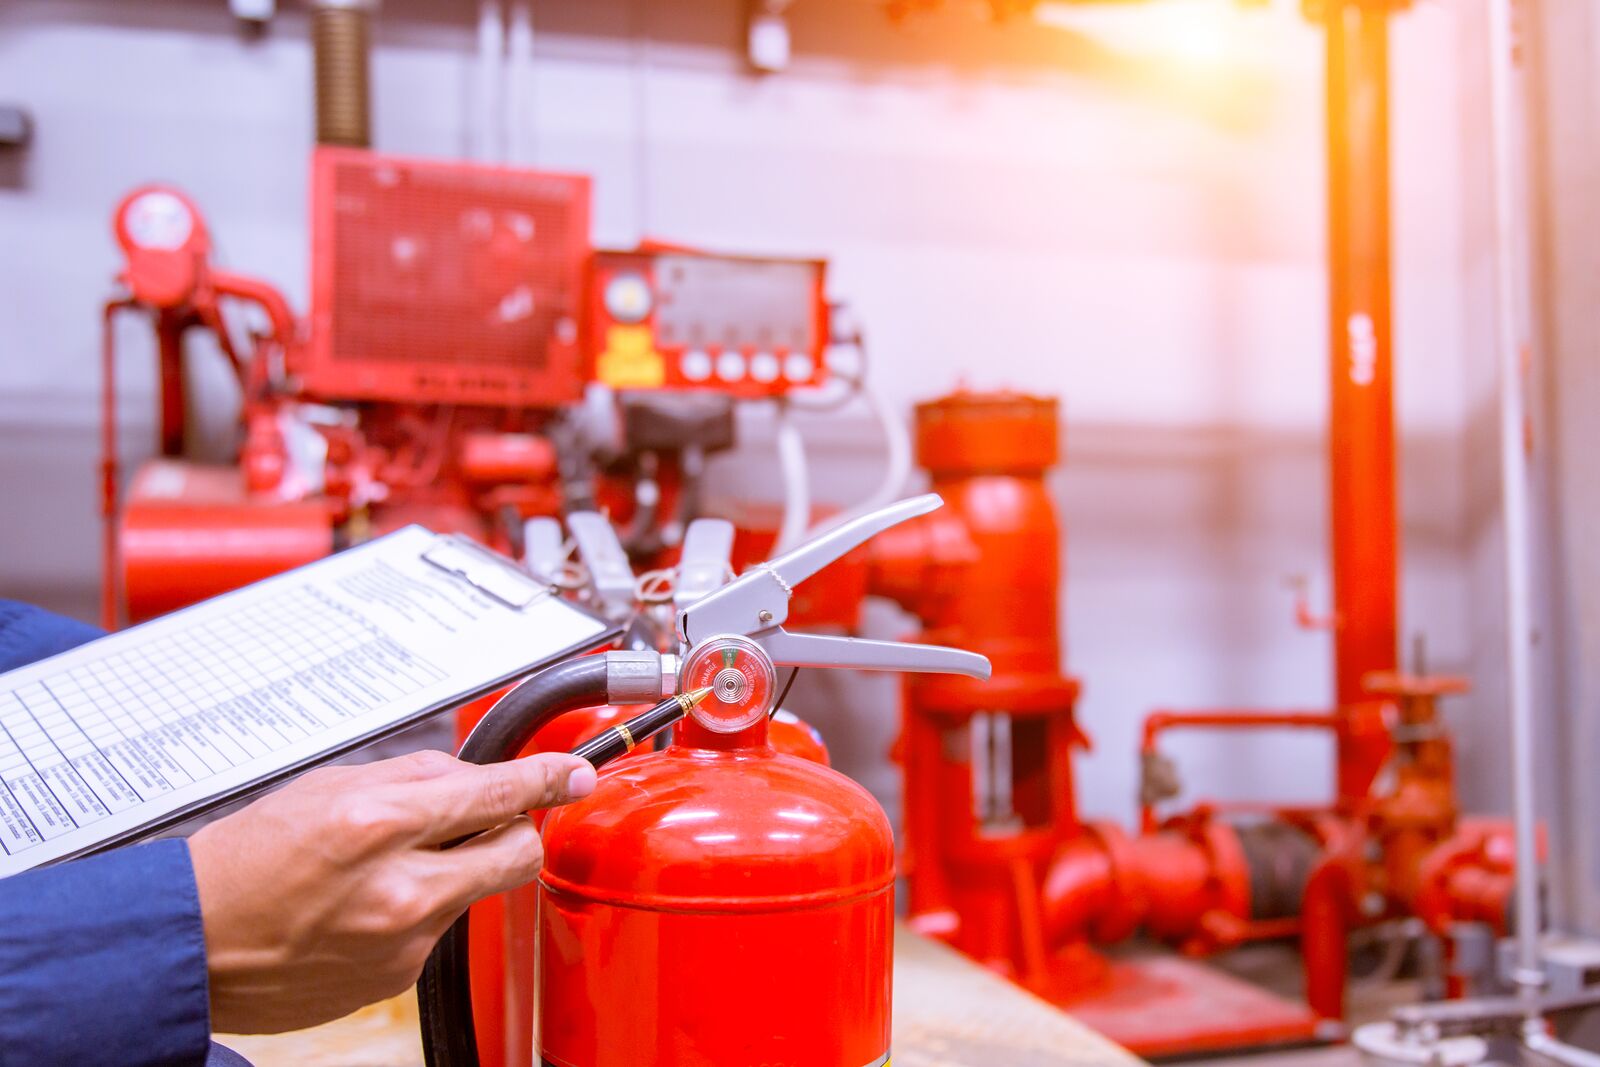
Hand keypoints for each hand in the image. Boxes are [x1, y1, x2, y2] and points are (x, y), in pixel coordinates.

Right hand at [188, 748, 596, 1033]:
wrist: (191, 944)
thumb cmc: (245, 860)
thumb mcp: (328, 786)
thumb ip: (414, 777)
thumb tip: (476, 777)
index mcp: (380, 824)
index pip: (498, 793)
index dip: (549, 780)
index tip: (576, 776)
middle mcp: (402, 888)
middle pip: (517, 851)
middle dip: (512, 830)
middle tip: (480, 821)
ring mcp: (404, 940)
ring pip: (476, 891)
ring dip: (452, 872)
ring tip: (384, 869)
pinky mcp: (397, 979)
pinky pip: (437, 930)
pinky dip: (417, 911)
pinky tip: (364, 908)